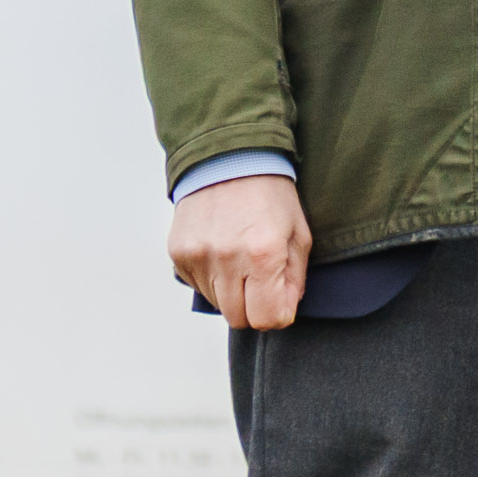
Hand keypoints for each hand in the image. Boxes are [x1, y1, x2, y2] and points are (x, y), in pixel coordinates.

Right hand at [168, 168, 311, 330]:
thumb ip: (295, 279)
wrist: (228, 158)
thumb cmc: (270, 195)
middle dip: (253, 307)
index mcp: (263, 253)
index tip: (280, 300)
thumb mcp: (298, 233)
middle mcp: (227, 258)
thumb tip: (284, 312)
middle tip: (260, 282)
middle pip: (239, 318)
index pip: (267, 319)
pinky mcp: (179, 253)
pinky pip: (197, 286)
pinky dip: (211, 278)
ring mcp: (198, 256)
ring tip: (240, 259)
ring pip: (217, 304)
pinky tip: (221, 250)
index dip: (278, 314)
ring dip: (232, 292)